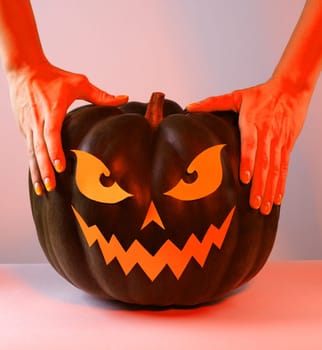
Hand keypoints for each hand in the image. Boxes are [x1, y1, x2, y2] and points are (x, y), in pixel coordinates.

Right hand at [7, 61, 127, 194]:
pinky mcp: (24, 128)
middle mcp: (37, 120)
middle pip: (39, 149)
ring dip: (37, 172)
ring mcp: (28, 126)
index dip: (55, 151)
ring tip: (43, 189)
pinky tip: (37, 178)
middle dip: (44, 170)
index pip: (51, 134)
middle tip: (51, 187)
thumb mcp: (79, 83)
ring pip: (32, 153)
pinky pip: (29, 150)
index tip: (61, 168)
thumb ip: (101, 95)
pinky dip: (32, 165)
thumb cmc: (53, 76)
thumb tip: (124, 97)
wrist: (24, 69)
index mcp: (52, 111)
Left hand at [187, 78, 310, 214]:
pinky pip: (284, 168)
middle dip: (259, 185)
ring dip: (270, 190)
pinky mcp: (287, 146)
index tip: (244, 179)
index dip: (248, 162)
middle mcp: (267, 135)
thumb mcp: (236, 96)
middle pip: (264, 163)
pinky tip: (277, 199)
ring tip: (264, 207)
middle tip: (253, 204)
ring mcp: (278, 143)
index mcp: (253, 124)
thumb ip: (213, 103)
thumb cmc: (261, 94)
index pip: (251, 145)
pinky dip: (281, 185)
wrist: (291, 88)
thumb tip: (190, 107)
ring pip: (275, 170)